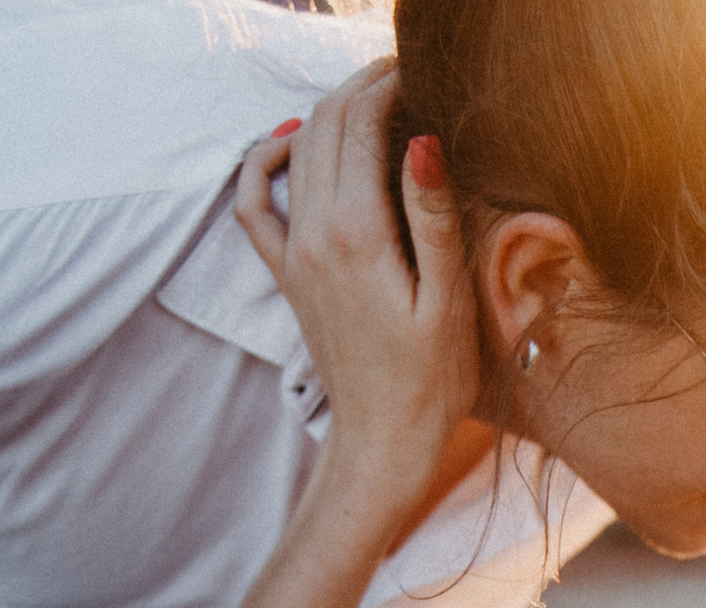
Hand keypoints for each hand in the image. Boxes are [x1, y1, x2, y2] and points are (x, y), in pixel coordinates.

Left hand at [236, 61, 477, 494]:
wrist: (382, 441)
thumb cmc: (432, 382)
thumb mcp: (449, 301)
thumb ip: (432, 216)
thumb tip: (422, 141)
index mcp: (358, 235)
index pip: (362, 125)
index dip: (390, 84)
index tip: (422, 68)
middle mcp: (315, 235)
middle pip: (327, 127)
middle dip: (361, 86)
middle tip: (403, 72)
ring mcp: (294, 253)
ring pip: (297, 152)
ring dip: (328, 113)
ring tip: (369, 96)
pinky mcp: (289, 274)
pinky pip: (256, 202)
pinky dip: (266, 161)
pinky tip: (291, 144)